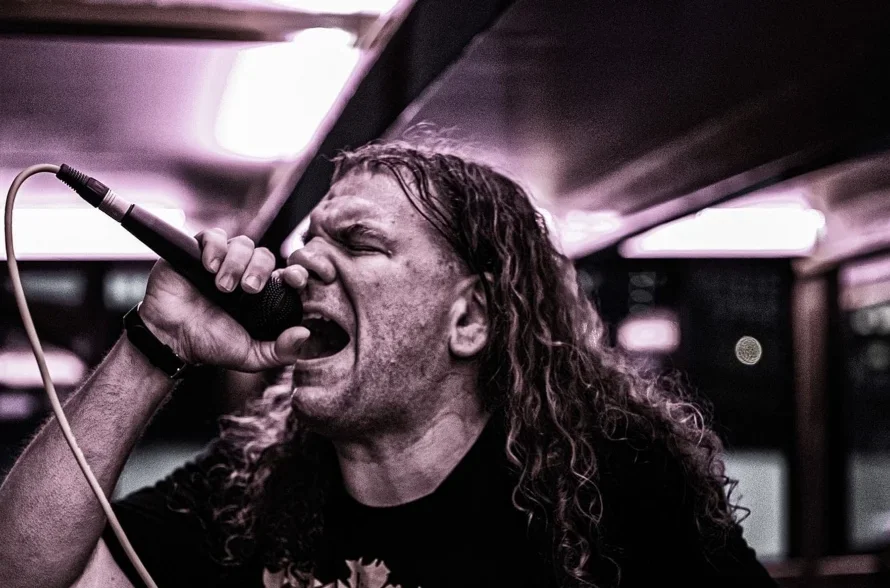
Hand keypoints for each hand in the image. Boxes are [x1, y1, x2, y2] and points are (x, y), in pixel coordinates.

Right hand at [137, 229, 309, 371]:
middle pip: (264, 254)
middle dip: (259, 269)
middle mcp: (243, 274)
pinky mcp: (195, 252)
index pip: (286, 273)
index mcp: (261, 294)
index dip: (296, 272)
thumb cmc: (208, 344)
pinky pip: (213, 236)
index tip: (296, 280)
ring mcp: (220, 261)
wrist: (169, 339)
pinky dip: (215, 248)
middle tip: (248, 290)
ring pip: (242, 243)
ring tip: (222, 286)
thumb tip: (304, 333)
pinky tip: (209, 267)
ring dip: (236, 262)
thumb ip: (280, 351)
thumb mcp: (250, 356)